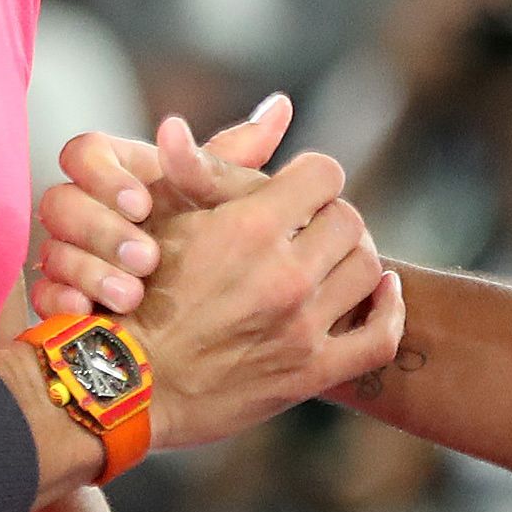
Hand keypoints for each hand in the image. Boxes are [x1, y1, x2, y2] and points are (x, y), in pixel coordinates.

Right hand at [32, 104, 286, 319]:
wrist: (178, 321)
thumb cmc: (201, 245)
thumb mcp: (217, 201)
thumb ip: (235, 159)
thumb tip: (282, 107)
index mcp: (112, 174)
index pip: (82, 152)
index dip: (105, 176)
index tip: (143, 202)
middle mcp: (80, 210)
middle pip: (59, 202)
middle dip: (102, 230)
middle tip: (147, 257)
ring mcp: (62, 254)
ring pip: (51, 251)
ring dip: (91, 270)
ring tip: (132, 294)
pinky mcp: (55, 297)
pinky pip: (42, 296)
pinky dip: (66, 304)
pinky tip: (93, 316)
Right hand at [115, 145, 401, 450]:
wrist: (122, 387)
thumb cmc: (134, 297)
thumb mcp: (164, 224)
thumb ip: (196, 172)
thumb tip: (175, 124)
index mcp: (250, 229)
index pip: (324, 174)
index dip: (311, 175)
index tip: (298, 187)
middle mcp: (284, 276)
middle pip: (350, 219)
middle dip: (331, 216)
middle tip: (310, 226)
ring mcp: (301, 328)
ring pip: (369, 269)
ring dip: (354, 256)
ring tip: (331, 258)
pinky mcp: (309, 373)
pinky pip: (380, 338)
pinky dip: (390, 310)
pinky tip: (383, 293)